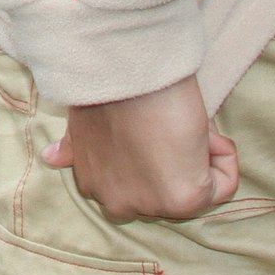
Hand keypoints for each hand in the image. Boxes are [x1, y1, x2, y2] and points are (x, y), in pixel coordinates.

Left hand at [43, 76, 238, 221]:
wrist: (126, 68)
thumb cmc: (110, 83)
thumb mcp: (82, 122)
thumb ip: (74, 147)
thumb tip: (51, 157)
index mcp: (93, 184)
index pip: (138, 183)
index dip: (154, 150)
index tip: (152, 121)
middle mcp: (118, 204)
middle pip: (168, 188)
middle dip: (178, 159)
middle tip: (170, 120)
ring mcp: (150, 206)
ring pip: (197, 188)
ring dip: (199, 154)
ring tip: (180, 120)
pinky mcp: (181, 200)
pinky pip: (223, 186)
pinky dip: (224, 156)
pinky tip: (201, 128)